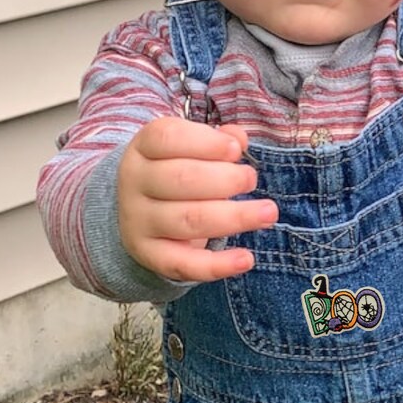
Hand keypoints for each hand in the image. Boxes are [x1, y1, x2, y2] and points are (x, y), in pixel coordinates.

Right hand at [117, 117, 277, 281]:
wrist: (140, 210)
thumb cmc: (177, 170)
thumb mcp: (189, 148)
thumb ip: (216, 140)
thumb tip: (238, 139)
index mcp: (143, 148)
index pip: (166, 138)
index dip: (204, 142)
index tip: (236, 150)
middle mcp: (135, 183)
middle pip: (181, 179)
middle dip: (225, 180)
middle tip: (251, 179)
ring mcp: (140, 221)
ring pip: (188, 220)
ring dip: (234, 217)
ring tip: (267, 213)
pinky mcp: (151, 255)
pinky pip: (183, 264)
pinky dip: (217, 265)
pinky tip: (246, 259)